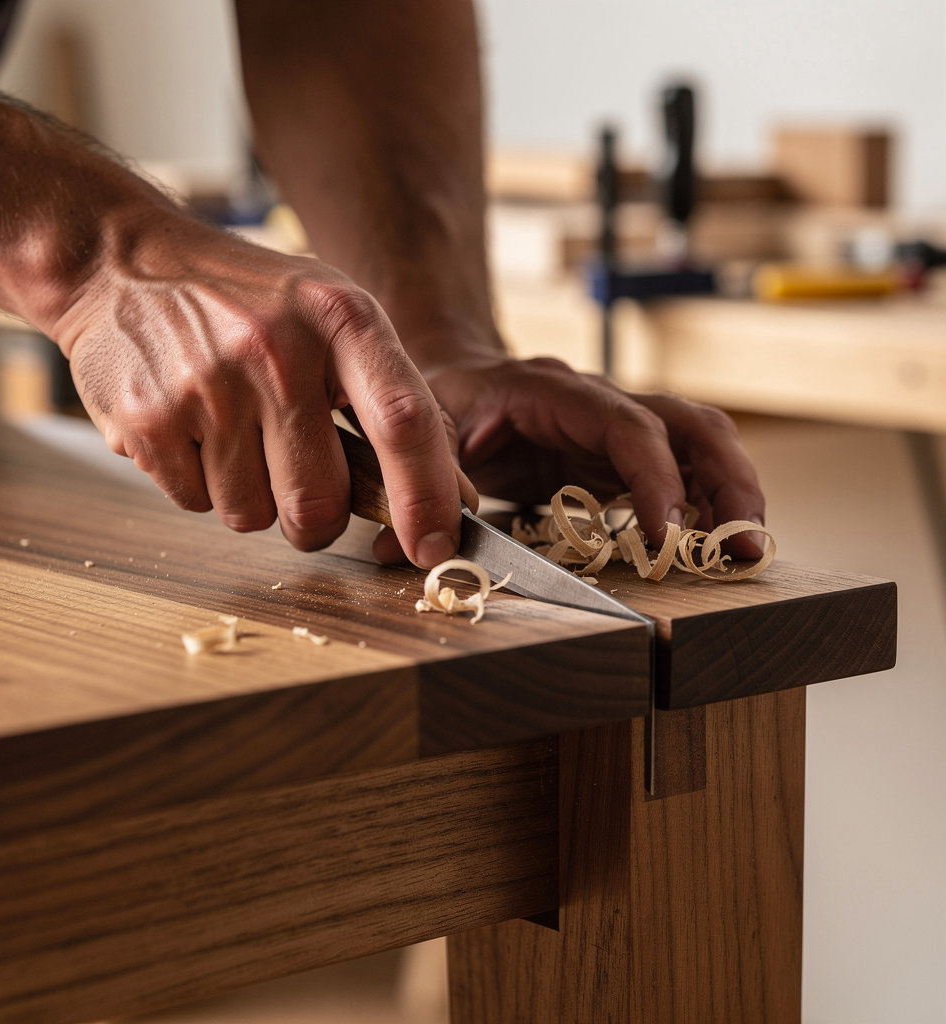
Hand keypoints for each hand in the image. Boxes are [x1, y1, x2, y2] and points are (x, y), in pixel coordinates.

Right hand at [51, 213, 471, 567]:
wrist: (122, 263)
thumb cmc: (250, 303)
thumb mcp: (334, 319)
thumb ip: (396, 403)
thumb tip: (455, 498)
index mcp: (340, 318)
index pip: (403, 423)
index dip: (426, 498)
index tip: (435, 547)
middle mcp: (275, 349)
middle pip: (319, 504)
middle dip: (314, 519)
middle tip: (298, 479)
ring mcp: (206, 384)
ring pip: (251, 516)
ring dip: (251, 496)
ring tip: (232, 430)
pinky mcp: (146, 417)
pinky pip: (194, 505)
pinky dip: (199, 483)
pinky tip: (191, 426)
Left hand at [419, 352, 765, 558]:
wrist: (454, 375)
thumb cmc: (441, 399)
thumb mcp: (425, 429)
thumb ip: (425, 476)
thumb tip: (419, 543)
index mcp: (553, 392)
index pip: (626, 427)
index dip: (655, 478)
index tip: (668, 534)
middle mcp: (598, 403)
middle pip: (689, 424)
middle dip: (727, 482)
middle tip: (746, 545)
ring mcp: (616, 427)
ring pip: (699, 445)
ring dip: (731, 495)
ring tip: (748, 552)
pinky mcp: (618, 457)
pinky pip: (681, 473)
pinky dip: (705, 507)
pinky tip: (714, 547)